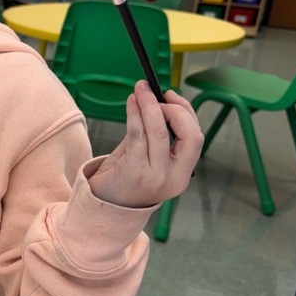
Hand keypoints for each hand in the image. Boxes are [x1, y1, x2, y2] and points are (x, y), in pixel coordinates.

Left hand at [88, 81, 203, 208]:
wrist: (99, 205)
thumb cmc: (122, 178)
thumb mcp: (146, 157)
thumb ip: (155, 134)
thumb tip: (155, 100)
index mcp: (182, 176)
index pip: (195, 138)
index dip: (186, 113)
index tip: (170, 97)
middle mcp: (174, 179)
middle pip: (189, 135)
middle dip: (174, 109)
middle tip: (155, 95)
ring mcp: (156, 177)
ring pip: (160, 131)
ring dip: (149, 105)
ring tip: (139, 90)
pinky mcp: (135, 172)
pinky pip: (138, 135)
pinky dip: (135, 114)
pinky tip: (131, 102)